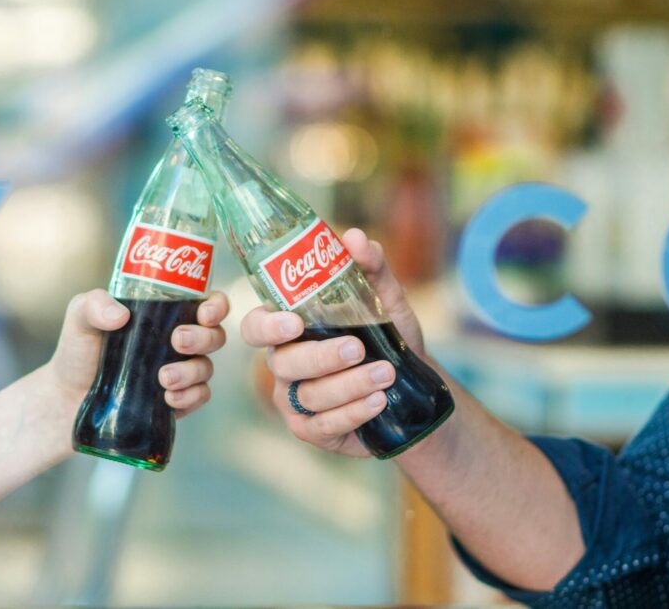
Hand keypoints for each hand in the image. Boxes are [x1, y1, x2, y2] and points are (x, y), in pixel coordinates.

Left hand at [51, 289, 229, 417]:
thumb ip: (94, 305)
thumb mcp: (80, 317)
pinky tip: (169, 399)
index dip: (217, 306)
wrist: (67, 397)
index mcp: (165, 312)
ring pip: (207, 368)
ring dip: (192, 372)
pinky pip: (199, 396)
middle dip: (204, 338)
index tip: (205, 313)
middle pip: (215, 335)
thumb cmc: (78, 349)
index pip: (206, 302)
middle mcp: (178, 340)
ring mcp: (180, 371)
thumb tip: (120, 315)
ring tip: (164, 378)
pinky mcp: (176, 400)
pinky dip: (190, 397)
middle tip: (178, 341)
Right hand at [240, 228, 424, 456]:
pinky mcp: (312, 430)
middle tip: (356, 348)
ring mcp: (294, 400)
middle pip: (283, 362)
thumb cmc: (387, 339)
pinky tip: (378, 401)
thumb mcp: (385, 302)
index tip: (295, 322)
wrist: (414, 388)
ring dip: (348, 385)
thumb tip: (354, 237)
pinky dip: (353, 412)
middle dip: (320, 356)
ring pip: (308, 395)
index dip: (267, 326)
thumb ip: (370, 269)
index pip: (255, 327)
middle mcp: (284, 364)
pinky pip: (324, 424)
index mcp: (289, 329)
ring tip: (385, 373)